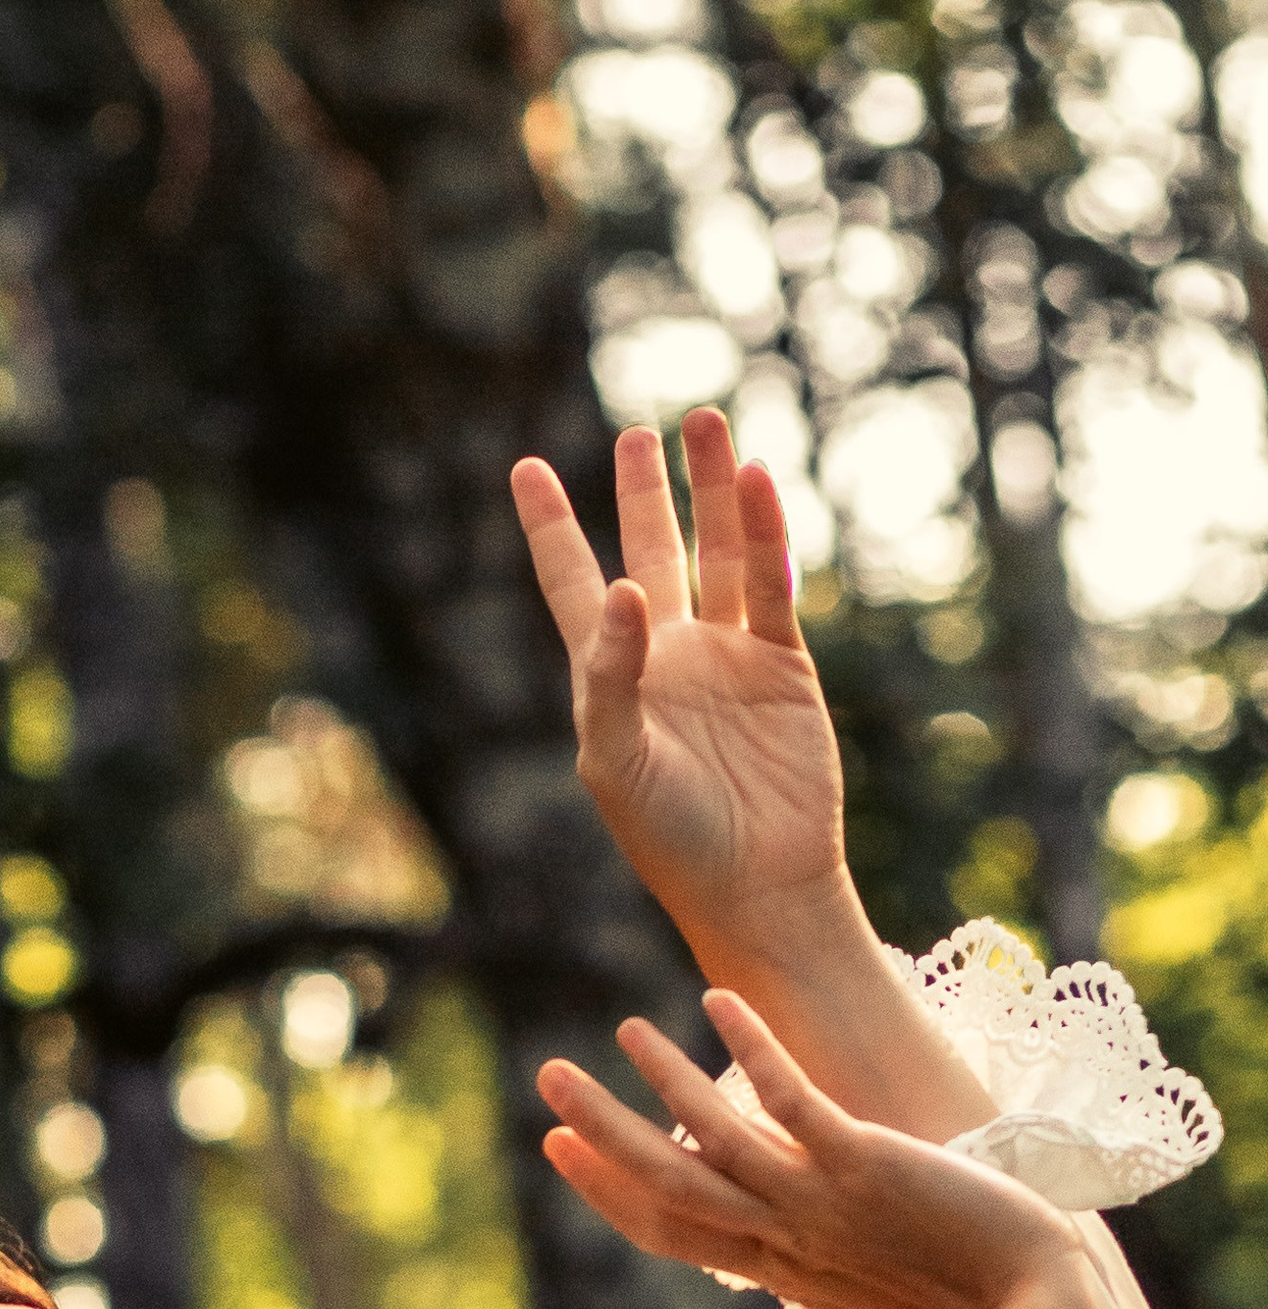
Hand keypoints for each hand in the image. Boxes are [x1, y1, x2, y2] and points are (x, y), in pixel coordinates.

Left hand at [511, 413, 846, 966]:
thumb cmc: (668, 836)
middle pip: (652, 550)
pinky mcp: (784, 666)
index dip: (549, 527)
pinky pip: (771, 588)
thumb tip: (625, 590)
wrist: (754, 884)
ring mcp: (728, 656)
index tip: (524, 467)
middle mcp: (667, 654)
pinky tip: (758, 484)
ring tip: (709, 424)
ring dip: (713, 493)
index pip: (571, 582)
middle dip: (645, 492)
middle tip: (641, 432)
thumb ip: (610, 674)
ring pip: (719, 554)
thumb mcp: (616, 759)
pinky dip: (767, 537)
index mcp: (609, 674)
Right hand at [538, 994, 1104, 1308]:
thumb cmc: (964, 1307)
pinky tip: (719, 1001)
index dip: (607, 1190)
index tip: (559, 1146)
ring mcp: (823, 1202)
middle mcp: (786, 1237)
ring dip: (662, 1085)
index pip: (670, 1231)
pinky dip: (752, 1053)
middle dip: (604, 1135)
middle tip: (547, 1080)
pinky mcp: (868, 1166)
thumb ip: (810, 1268)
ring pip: (716, 1144)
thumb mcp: (861, 1296)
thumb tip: (776, 1258)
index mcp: (780, 1270)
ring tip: (620, 1032)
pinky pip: (794, 1104)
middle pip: (670, 1187)